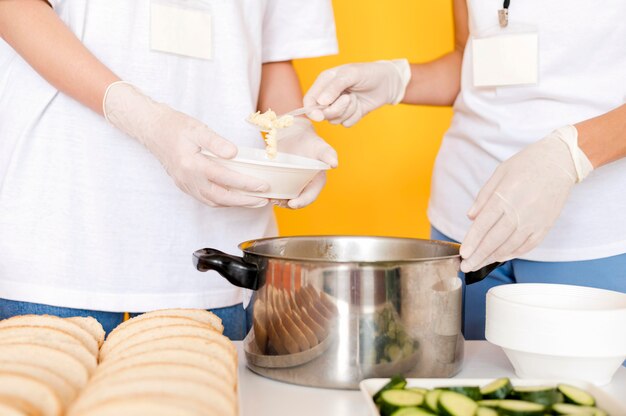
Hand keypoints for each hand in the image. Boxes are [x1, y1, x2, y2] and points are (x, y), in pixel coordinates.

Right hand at [103, 82, 269, 207]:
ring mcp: (185, 185)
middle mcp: (188, 179)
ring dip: (235, 204)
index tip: (263, 186)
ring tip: (254, 201)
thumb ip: (216, 141)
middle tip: (263, 200)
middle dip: (244, 201)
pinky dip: (223, 201)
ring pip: (214, 201)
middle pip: (221, 197)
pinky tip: (234, 198)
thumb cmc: (174, 126)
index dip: (246, 185)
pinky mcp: (184, 186)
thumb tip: (234, 153)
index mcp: (192, 164)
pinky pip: (206, 199)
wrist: (152, 130)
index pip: (225, 178)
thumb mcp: (197, 128)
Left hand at [273, 118, 337, 208]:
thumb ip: (328, 154)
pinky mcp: (283, 181)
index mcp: (317, 182)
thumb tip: (334, 164)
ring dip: (278, 201)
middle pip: (297, 201)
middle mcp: (306, 186)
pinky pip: (278, 191)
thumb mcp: (321, 146)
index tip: (292, 204)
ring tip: (270, 198)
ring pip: (286, 198)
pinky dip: (272, 193)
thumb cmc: (311, 141)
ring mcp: (293, 185)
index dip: (302, 202)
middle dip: (286, 204)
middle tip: (276, 201)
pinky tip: (265, 193)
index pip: (310, 197)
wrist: (295, 134)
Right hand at [303, 60, 410, 126]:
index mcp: (324, 82)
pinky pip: (346, 123)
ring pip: (334, 120)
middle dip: (336, 109)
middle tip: (349, 98)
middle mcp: (329, 95)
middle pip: (321, 113)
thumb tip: (320, 102)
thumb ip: (334, 87)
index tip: (320, 116)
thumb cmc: (369, 73)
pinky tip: (360, 105)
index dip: (311, 110)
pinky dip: (355, 116)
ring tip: (356, 98)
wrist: (387, 82)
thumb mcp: (351, 74)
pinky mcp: (349, 114)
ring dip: (347, 111)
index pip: (309, 99)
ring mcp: (338, 106)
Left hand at [460, 126, 593, 271]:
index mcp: (505, 197)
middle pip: (494, 240)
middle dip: (478, 256)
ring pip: (510, 246)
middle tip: (466, 266)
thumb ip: (483, 197)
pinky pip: (527, 246)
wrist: (561, 162)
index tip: (463, 254)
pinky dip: (512, 254)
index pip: (483, 225)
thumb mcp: (500, 173)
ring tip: (479, 265)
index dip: (472, 241)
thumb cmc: (528, 164)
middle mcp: (519, 212)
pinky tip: (501, 258)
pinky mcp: (545, 226)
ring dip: (492, 258)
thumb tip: (471, 217)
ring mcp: (534, 221)